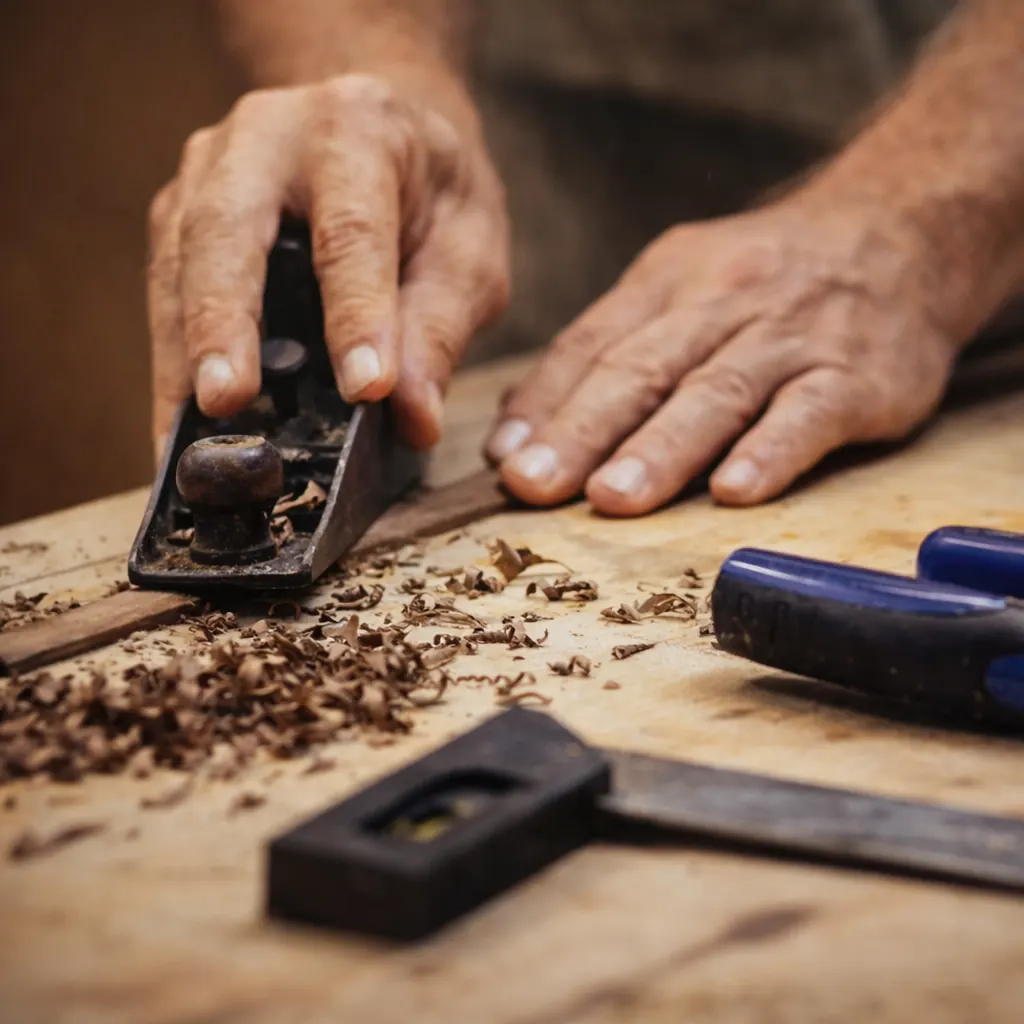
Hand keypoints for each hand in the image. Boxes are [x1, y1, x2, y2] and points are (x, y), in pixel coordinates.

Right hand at [148, 74, 508, 459]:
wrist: (385, 129)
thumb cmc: (431, 195)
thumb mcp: (468, 254)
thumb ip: (440, 330)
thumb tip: (414, 419)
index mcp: (356, 129)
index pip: (353, 231)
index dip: (358, 316)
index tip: (366, 390)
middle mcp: (266, 137)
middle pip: (228, 228)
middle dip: (224, 320)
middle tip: (225, 402)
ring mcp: (210, 170)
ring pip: (179, 261)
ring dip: (182, 355)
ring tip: (188, 438)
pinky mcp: (181, 212)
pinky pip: (166, 287)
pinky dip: (173, 360)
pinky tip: (180, 424)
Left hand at [487, 195, 964, 512]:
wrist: (900, 234)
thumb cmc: (768, 280)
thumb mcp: (681, 285)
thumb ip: (606, 350)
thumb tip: (516, 425)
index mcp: (670, 281)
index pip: (595, 344)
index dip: (546, 403)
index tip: (503, 459)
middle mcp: (725, 301)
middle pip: (643, 369)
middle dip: (582, 431)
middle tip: (532, 485)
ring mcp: (793, 336)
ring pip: (717, 392)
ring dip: (660, 449)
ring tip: (612, 499)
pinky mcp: (858, 374)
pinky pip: (810, 412)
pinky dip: (771, 452)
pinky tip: (735, 492)